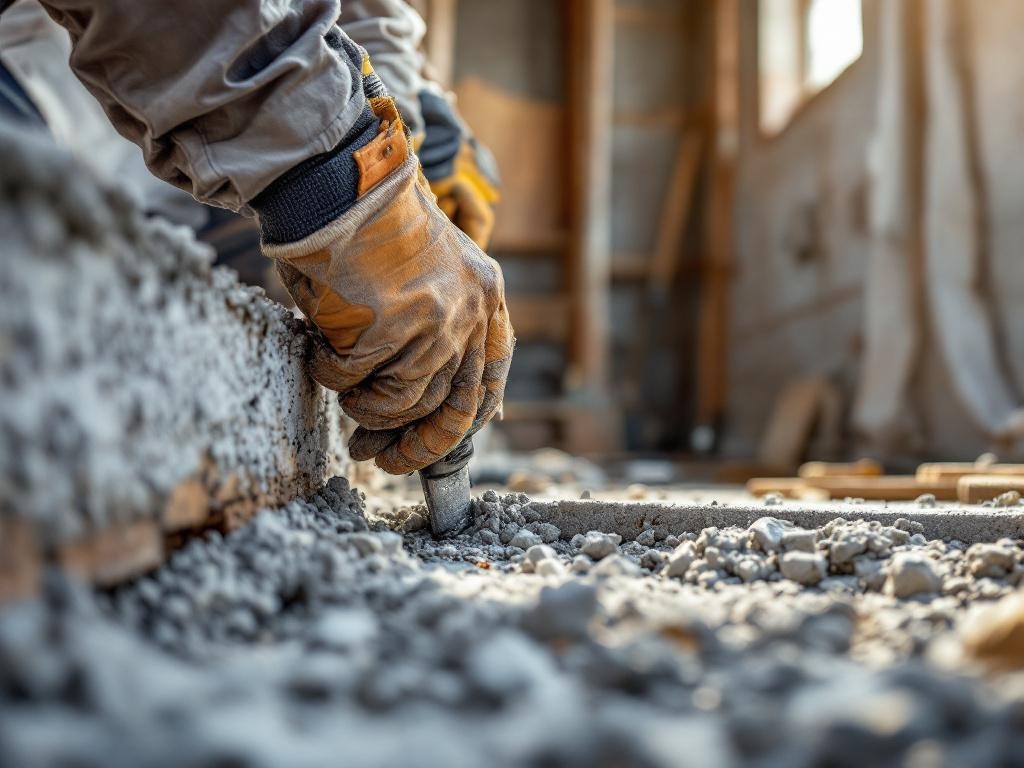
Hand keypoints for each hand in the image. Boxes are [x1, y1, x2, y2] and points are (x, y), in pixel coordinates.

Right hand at [265, 98, 513, 473]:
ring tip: (344, 386)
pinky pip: (352, 379)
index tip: (432, 445)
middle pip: (449, 405)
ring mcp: (432, 323)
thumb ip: (441, 323)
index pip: (488, 379)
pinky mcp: (387, 328)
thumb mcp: (430, 267)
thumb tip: (426, 398)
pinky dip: (331, 374)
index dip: (462, 421)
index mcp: (486, 294)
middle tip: (376, 455)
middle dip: (412, 444)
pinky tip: (320, 351)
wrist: (338, 180)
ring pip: (399, 400)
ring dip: (364, 404)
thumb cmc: (372, 223)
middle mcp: (469, 312)